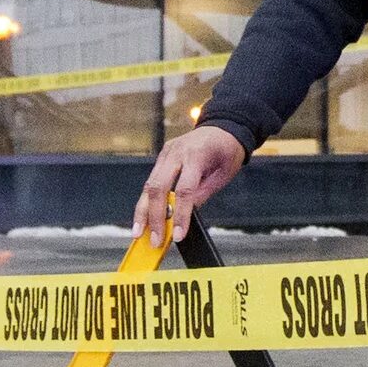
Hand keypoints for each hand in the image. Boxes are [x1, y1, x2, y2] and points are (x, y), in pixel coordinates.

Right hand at [137, 123, 247, 243]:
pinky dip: (147, 201)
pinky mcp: (162, 157)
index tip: (177, 235)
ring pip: (149, 186)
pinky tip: (144, 218)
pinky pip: (152, 181)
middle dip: (154, 217)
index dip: (179, 215)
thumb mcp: (223, 174)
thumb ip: (202, 194)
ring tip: (140, 233)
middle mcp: (176, 152)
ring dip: (143, 212)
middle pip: (158, 188)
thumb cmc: (226, 150)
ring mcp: (166, 153)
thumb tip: (186, 216)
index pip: (184, 190)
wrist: (223, 126)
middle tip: (155, 240)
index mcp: (196, 155)